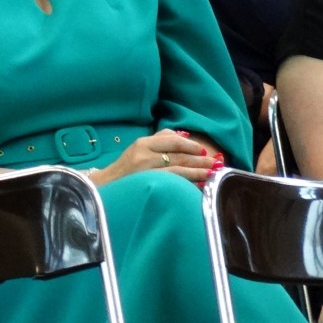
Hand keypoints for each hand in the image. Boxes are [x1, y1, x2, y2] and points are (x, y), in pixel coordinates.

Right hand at [90, 129, 223, 187]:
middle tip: (217, 162)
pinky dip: (189, 182)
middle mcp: (145, 155)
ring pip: (179, 169)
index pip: (172, 140)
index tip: (204, 150)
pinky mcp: (150, 184)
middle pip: (179, 155)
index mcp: (143, 143)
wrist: (106, 187)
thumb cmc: (125, 169)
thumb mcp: (138, 148)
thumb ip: (159, 139)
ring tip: (213, 173)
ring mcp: (148, 171)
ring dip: (199, 171)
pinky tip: (200, 183)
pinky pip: (174, 182)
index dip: (191, 145)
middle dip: (200, 159)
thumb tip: (184, 135)